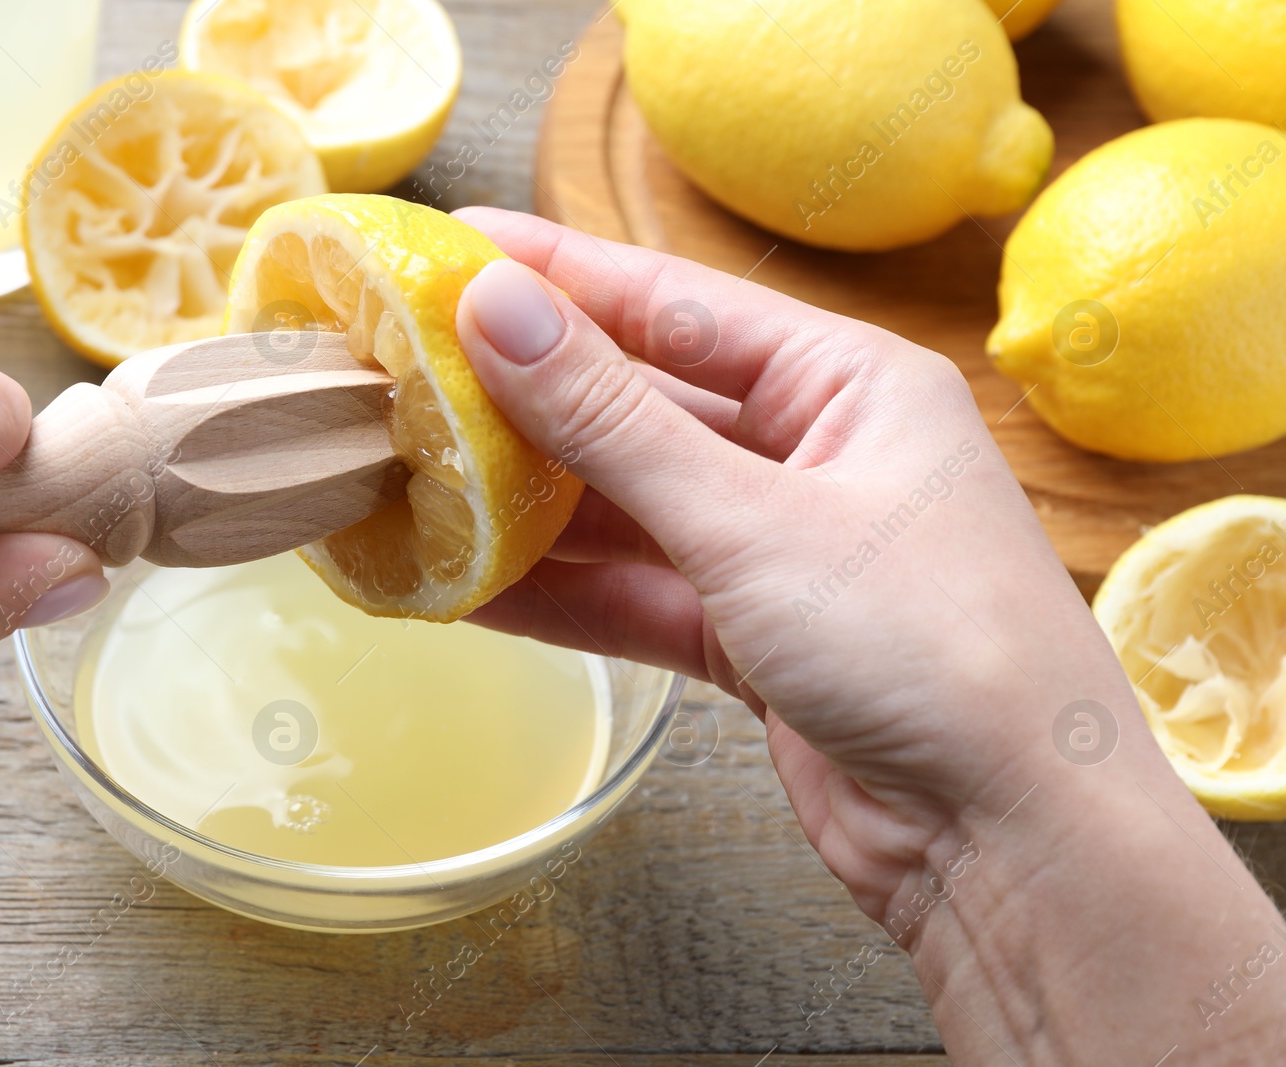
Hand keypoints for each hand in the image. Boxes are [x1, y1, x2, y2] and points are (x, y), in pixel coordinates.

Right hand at [454, 208, 1285, 1062]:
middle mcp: (816, 454)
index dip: (560, 275)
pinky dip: (564, 594)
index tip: (455, 247)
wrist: (1014, 842)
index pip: (675, 305)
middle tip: (409, 369)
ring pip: (632, 508)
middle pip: (645, 405)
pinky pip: (639, 595)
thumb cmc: (929, 649)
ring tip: (415, 478)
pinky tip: (469, 586)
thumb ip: (613, 420)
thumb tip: (499, 308)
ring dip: (531, 506)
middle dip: (529, 398)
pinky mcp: (757, 640)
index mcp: (848, 383)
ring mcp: (784, 551)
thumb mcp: (753, 520)